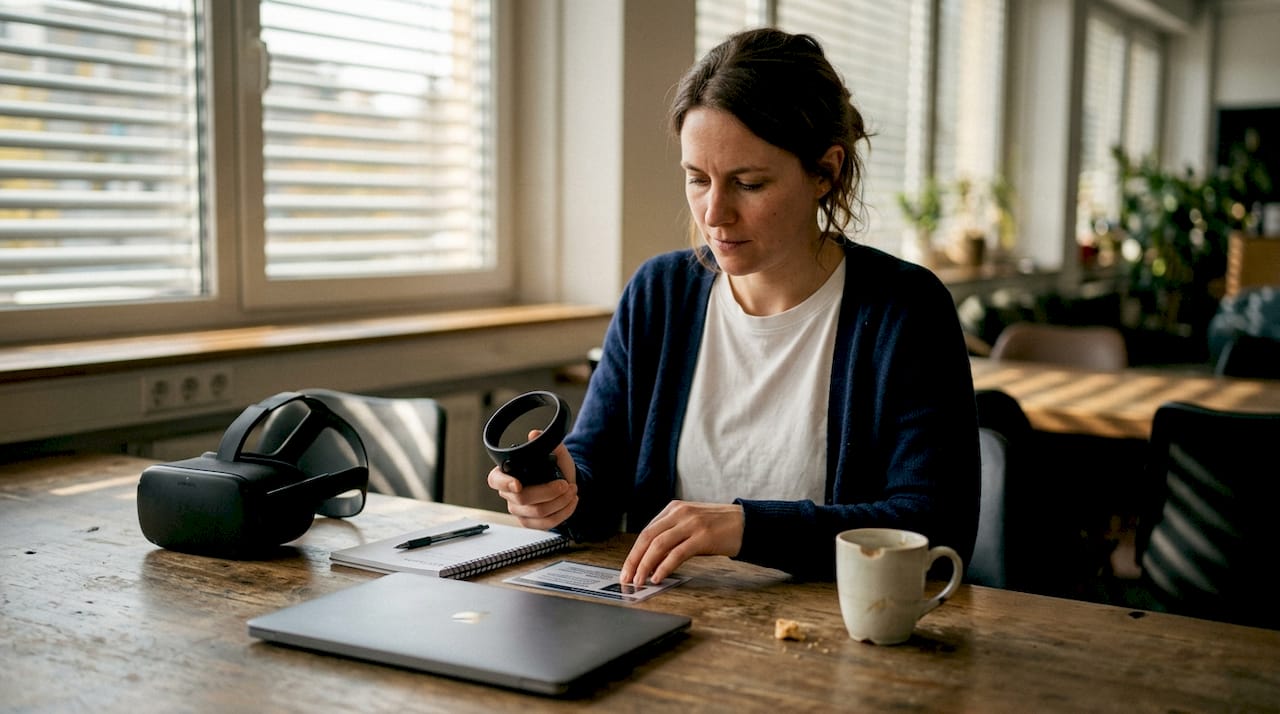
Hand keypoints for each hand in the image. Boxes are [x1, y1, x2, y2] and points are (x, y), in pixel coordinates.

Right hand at [485, 430, 577, 529]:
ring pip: (538, 512)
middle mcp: (509, 494)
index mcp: (506, 474)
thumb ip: (545, 441)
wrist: (567, 483)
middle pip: (523, 498)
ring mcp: (519, 511)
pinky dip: (563, 513)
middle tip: (565, 484)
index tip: (518, 484)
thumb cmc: (556, 468)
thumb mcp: (554, 452)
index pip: (495, 480)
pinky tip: (571, 502)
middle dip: (549, 491)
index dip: (505, 483)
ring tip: (572, 490)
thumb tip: (534, 434)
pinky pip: (546, 524)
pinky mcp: (531, 523)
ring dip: (560, 502)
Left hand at [620, 500, 743, 586]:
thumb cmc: (719, 527)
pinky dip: (664, 567)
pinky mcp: (703, 536)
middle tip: (627, 578)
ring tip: (640, 581)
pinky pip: (677, 553)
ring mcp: (692, 524)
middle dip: (634, 560)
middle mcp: (680, 513)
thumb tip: (651, 560)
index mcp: (674, 509)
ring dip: (646, 565)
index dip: (634, 553)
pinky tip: (658, 577)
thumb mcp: (691, 525)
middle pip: (648, 537)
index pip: (647, 532)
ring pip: (659, 545)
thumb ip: (673, 535)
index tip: (627, 569)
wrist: (747, 523)